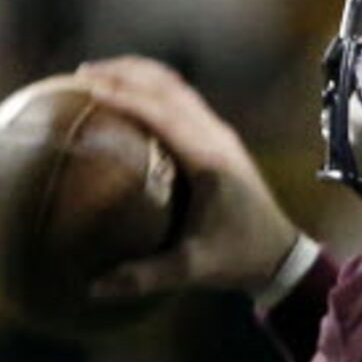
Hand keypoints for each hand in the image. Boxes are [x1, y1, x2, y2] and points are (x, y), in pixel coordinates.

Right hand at [75, 56, 303, 298]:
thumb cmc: (238, 258)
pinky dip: (153, 89)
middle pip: (166, 86)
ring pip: (176, 87)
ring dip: (138, 74)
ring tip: (97, 76)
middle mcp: (216, 138)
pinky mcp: (221, 138)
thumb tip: (93, 288)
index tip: (87, 87)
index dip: (124, 95)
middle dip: (123, 73)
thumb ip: (144, 278)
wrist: (281, 253)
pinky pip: (183, 100)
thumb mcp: (193, 270)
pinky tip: (129, 97)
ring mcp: (220, 133)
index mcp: (209, 161)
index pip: (162, 114)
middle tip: (79, 75)